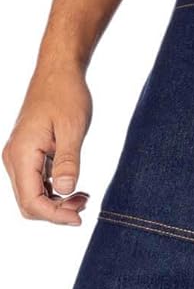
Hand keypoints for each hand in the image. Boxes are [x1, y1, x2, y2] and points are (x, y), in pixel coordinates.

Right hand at [2, 64, 92, 224]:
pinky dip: (52, 190)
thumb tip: (64, 191)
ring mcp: (19, 155)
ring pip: (31, 194)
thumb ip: (68, 161)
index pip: (31, 201)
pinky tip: (74, 187)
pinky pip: (35, 181)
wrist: (58, 70)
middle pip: (28, 203)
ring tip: (83, 198)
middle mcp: (14, 158)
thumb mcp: (72, 128)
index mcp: (22, 154)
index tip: (79, 218)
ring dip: (55, 203)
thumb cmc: (66, 94)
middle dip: (55, 212)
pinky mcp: (27, 152)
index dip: (54, 216)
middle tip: (84, 207)